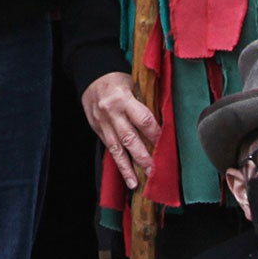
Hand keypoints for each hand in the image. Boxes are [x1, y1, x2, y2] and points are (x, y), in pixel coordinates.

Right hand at [82, 71, 159, 190]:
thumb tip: (163, 122)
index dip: (155, 134)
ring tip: (136, 183)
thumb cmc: (118, 80)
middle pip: (129, 138)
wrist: (91, 75)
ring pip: (117, 149)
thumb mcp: (133, 84)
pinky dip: (118, 162)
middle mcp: (112, 113)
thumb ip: (144, 103)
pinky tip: (126, 174)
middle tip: (153, 171)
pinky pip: (109, 148)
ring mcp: (103, 123)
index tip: (166, 146)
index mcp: (123, 99)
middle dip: (143, 157)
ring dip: (127, 168)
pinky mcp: (97, 129)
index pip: (143, 120)